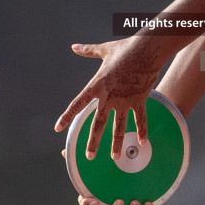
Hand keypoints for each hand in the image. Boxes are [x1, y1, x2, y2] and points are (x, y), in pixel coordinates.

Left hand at [54, 36, 167, 160]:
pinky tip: (141, 142)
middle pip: (98, 123)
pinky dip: (141, 131)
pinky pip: (140, 119)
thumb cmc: (124, 48)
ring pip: (119, 126)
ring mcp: (124, 100)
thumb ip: (88, 51)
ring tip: (114, 157)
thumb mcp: (103, 50)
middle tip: (89, 157)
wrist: (145, 50)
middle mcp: (108, 96)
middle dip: (93, 142)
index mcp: (97, 85)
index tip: (58, 128)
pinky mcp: (139, 100)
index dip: (67, 117)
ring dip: (116, 143)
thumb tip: (74, 46)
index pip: (77, 104)